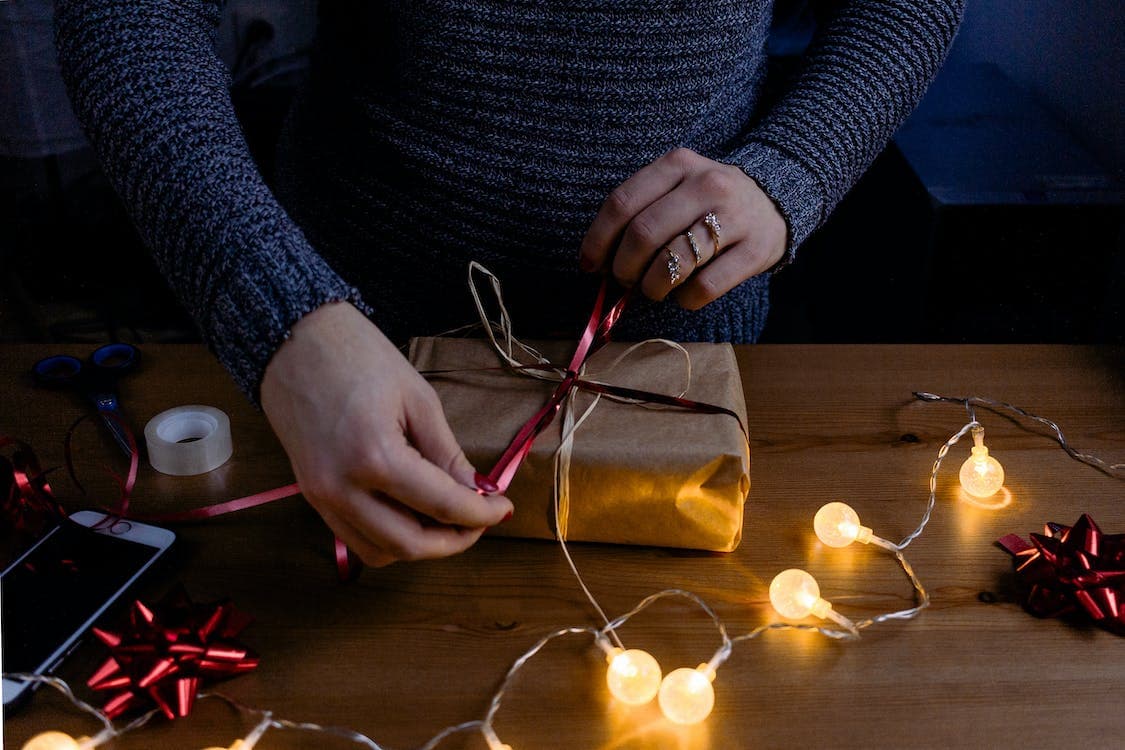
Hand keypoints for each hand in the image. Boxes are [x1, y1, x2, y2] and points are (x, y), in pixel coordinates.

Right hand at [260, 302, 512, 565]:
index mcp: (375, 457)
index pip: (441, 505)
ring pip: (380, 552)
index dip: (480, 514)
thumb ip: (447, 453)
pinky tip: (412, 514)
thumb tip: (476, 492)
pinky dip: (389, 538)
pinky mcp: (311, 497)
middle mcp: (343, 489)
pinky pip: (354, 538)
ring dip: (420, 545)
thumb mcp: (418, 398)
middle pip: (409, 544)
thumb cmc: (357, 356)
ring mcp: (321, 498)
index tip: (504, 508)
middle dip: (454, 541)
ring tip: (447, 519)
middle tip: (479, 520)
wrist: (292, 341)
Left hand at [579, 147, 787, 308]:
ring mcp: (735, 216)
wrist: (774, 201)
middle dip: (624, 267)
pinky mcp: (756, 250)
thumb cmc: (708, 201)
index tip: (590, 264)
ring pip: (674, 262)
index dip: (598, 240)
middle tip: (625, 279)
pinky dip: (685, 299)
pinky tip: (685, 294)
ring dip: (652, 286)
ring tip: (653, 289)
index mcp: (678, 164)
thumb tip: (597, 260)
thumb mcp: (676, 187)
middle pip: (644, 233)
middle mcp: (707, 184)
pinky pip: (705, 286)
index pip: (621, 202)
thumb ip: (641, 210)